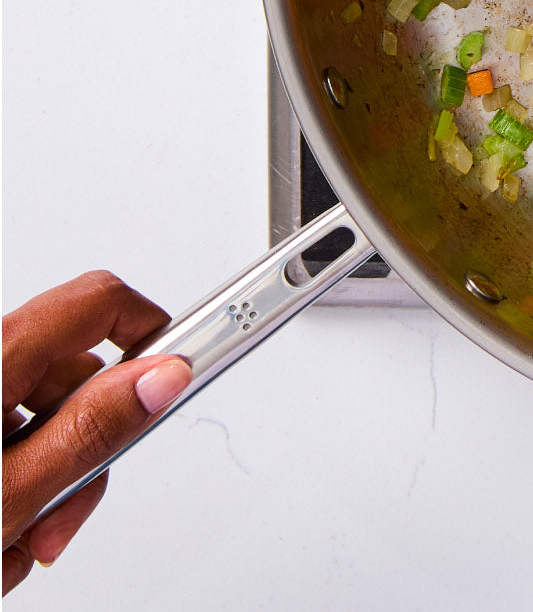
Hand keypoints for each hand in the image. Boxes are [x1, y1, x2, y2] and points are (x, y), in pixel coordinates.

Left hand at [3, 272, 191, 592]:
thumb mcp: (2, 499)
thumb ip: (92, 433)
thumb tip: (164, 374)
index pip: (103, 302)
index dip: (160, 330)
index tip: (195, 364)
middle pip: (73, 379)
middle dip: (88, 452)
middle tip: (63, 519)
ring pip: (33, 423)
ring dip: (41, 487)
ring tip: (4, 549)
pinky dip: (0, 493)